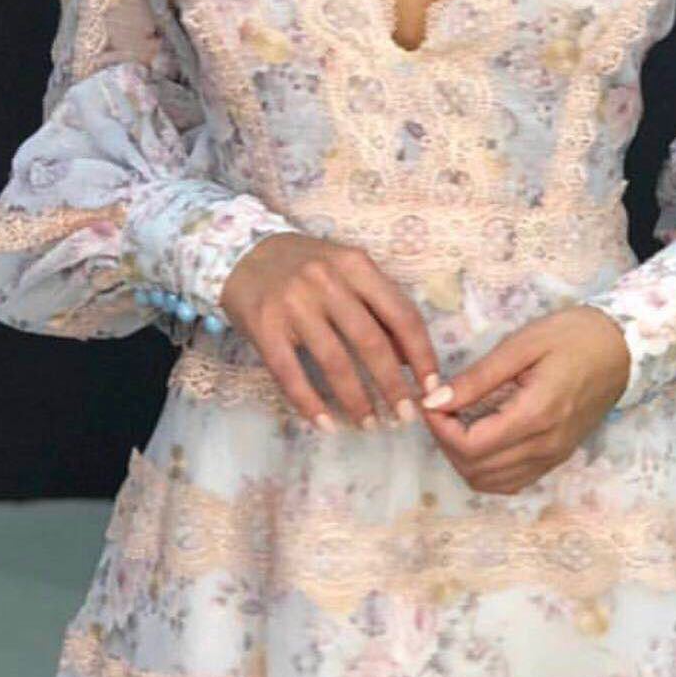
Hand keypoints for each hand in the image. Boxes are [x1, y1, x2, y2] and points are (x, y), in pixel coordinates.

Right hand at [220, 233, 443, 432]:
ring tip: (369, 424)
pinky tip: (325, 423)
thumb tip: (409, 358)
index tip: (432, 386)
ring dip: (356, 400)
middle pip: (370, 342)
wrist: (243, 252)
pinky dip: (309, 403)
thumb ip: (379, 306)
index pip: (401, 314)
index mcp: (356, 265)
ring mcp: (292, 303)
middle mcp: (326, 280)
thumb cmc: (306, 266)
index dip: (421, 354)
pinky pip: (290, 373)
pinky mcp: (264, 326)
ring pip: (334, 361)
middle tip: (405, 416)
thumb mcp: (348, 271)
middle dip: (392, 385)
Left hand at [416, 305, 631, 494]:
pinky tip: (479, 441)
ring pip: (491, 483)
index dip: (440, 429)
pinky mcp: (557, 457)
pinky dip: (486, 470)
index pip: (470, 446)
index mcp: (536, 415)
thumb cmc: (573, 336)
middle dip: (446, 443)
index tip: (431, 402)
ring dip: (463, 460)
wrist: (622, 348)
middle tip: (439, 409)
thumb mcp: (522, 344)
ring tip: (456, 423)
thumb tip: (436, 400)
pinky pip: (512, 482)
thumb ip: (478, 377)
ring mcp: (553, 456)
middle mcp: (545, 445)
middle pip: (476, 469)